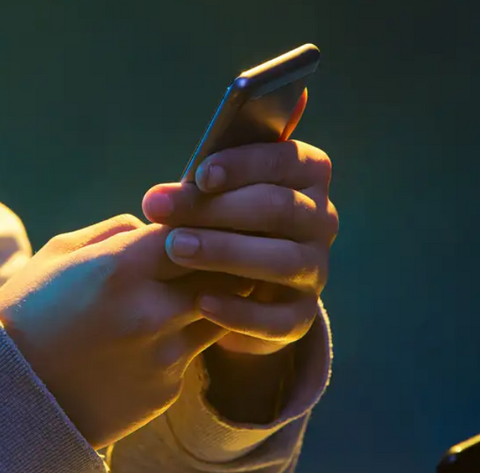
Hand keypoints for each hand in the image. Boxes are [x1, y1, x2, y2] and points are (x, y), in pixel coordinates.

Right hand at [0, 215, 248, 447]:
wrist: (7, 395)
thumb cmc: (28, 312)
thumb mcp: (60, 254)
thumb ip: (116, 232)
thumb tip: (156, 226)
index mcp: (121, 268)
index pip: (194, 231)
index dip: (195, 225)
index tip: (189, 226)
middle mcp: (151, 311)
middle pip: (222, 272)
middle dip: (217, 261)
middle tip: (203, 258)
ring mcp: (164, 354)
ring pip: (220, 313)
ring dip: (209, 301)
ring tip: (179, 296)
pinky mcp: (166, 389)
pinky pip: (194, 354)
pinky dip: (182, 342)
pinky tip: (149, 341)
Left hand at [141, 137, 337, 356]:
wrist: (237, 281)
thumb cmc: (221, 219)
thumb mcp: (212, 196)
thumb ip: (195, 192)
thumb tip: (158, 200)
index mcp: (306, 174)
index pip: (285, 160)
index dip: (242, 165)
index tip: (200, 176)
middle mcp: (321, 219)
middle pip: (279, 208)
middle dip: (218, 210)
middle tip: (162, 212)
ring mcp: (315, 269)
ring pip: (282, 260)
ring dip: (225, 253)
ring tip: (176, 249)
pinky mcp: (302, 315)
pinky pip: (279, 318)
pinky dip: (240, 311)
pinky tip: (202, 302)